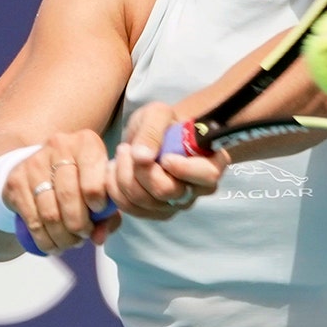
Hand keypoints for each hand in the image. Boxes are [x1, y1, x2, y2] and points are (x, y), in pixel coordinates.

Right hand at [3, 129, 120, 253]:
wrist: (42, 164)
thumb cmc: (80, 178)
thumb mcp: (100, 187)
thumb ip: (108, 214)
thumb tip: (98, 238)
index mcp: (86, 143)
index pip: (93, 182)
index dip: (98, 205)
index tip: (98, 213)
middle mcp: (59, 146)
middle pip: (68, 197)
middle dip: (79, 225)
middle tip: (83, 235)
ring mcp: (34, 163)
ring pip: (50, 213)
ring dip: (62, 236)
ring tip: (71, 242)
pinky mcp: (16, 181)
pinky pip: (32, 220)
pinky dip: (45, 240)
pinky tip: (54, 244)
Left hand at [107, 102, 229, 219]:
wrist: (149, 137)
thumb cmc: (161, 124)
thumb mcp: (157, 114)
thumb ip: (152, 130)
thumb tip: (142, 157)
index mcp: (211, 162)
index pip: (207, 175)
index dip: (183, 168)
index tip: (164, 156)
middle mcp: (197, 189)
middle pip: (168, 192)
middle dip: (141, 170)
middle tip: (127, 148)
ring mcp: (176, 204)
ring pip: (145, 202)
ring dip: (123, 176)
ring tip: (121, 153)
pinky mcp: (154, 212)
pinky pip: (131, 209)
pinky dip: (115, 189)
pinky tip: (114, 169)